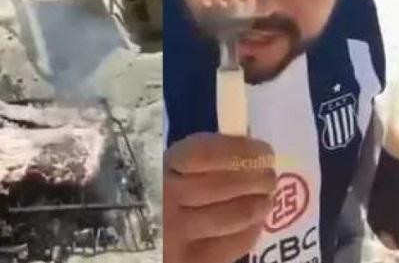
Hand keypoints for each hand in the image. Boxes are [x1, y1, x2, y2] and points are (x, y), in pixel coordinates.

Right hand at [164, 133, 276, 262]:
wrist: (128, 249)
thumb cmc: (152, 200)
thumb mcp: (164, 173)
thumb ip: (199, 159)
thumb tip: (247, 147)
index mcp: (157, 168)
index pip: (206, 153)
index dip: (242, 151)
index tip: (263, 151)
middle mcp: (164, 200)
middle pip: (226, 184)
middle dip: (259, 178)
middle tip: (269, 177)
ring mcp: (176, 235)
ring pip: (237, 214)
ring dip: (260, 204)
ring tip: (265, 200)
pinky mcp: (190, 262)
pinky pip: (236, 243)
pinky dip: (251, 230)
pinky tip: (253, 224)